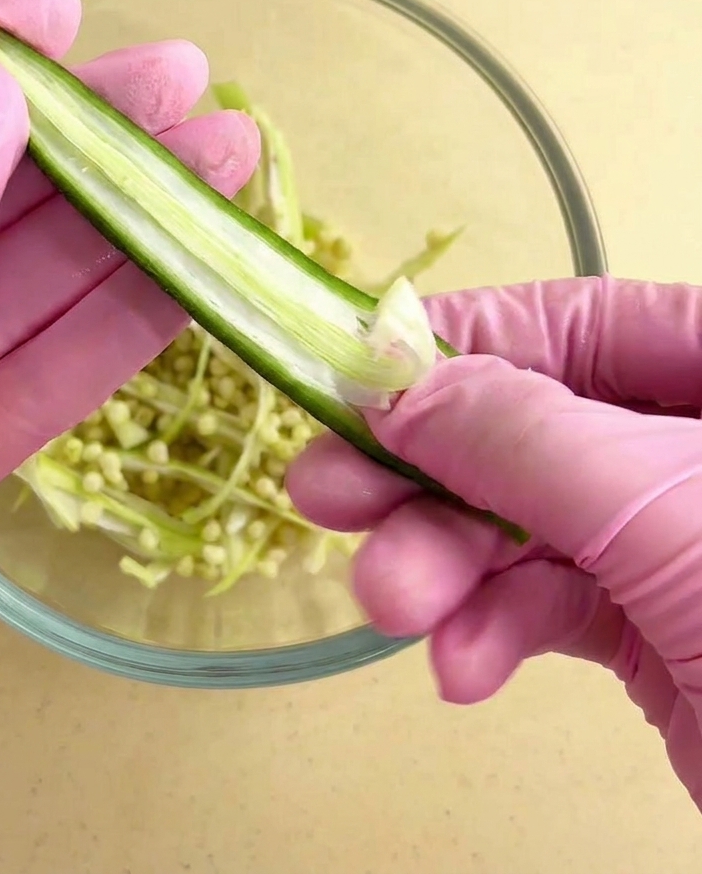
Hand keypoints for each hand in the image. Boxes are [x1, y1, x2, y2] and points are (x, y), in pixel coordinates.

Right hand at [287, 277, 701, 806]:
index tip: (352, 379)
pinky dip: (491, 632)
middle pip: (521, 428)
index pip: (567, 323)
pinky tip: (462, 666)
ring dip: (442, 566)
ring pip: (518, 524)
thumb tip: (391, 387)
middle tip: (324, 496)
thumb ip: (515, 431)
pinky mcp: (649, 622)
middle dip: (422, 474)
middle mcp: (691, 444)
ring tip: (392, 603)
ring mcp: (669, 535)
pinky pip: (543, 604)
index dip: (453, 345)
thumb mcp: (657, 503)